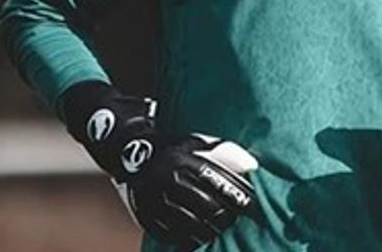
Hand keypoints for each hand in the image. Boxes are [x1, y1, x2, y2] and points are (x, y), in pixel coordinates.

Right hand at [61, 81, 257, 248]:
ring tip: (220, 231)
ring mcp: (152, 199)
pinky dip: (185, 239)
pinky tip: (198, 239)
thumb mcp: (196, 142)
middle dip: (224, 216)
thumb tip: (253, 165)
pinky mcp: (143, 213)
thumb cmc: (172, 146)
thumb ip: (224, 152)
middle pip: (204, 206)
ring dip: (208, 231)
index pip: (216, 182)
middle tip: (235, 220)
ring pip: (187, 223)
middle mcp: (165, 180)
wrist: (128, 148)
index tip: (250, 205)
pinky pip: (168, 233)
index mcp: (180, 160)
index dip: (236, 195)